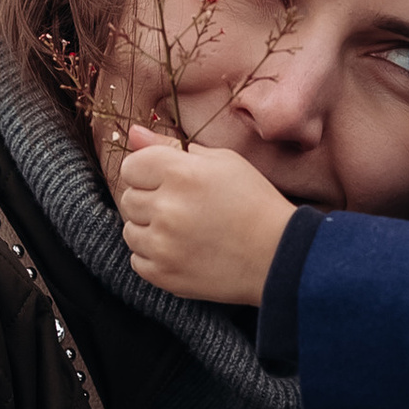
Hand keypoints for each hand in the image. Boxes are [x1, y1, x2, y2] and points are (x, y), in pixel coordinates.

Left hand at [117, 128, 296, 303]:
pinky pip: (137, 260)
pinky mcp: (164, 275)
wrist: (279, 255)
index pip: (131, 166)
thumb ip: (170, 145)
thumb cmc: (254, 202)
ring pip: (129, 231)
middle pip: (129, 199)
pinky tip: (183, 250)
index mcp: (181, 173)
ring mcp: (163, 245)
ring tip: (184, 231)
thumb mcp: (222, 161)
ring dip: (150, 229)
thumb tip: (134, 133)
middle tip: (184, 207)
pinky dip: (155, 255)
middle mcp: (167, 208)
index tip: (169, 181)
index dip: (149, 172)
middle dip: (151, 200)